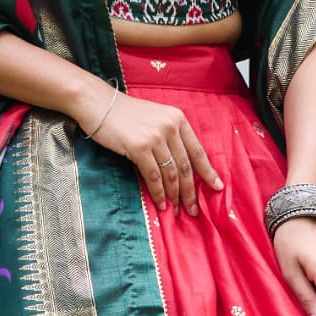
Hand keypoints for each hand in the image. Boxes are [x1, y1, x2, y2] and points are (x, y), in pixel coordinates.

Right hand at [85, 91, 222, 215]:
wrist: (98, 104)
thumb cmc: (125, 114)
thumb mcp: (155, 117)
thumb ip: (169, 135)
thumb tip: (180, 166)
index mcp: (177, 118)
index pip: (197, 150)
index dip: (207, 172)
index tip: (217, 187)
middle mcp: (170, 126)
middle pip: (186, 166)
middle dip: (190, 192)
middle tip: (194, 210)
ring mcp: (155, 137)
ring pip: (171, 174)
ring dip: (174, 196)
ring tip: (176, 211)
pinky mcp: (139, 147)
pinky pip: (153, 176)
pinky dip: (158, 193)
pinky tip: (161, 203)